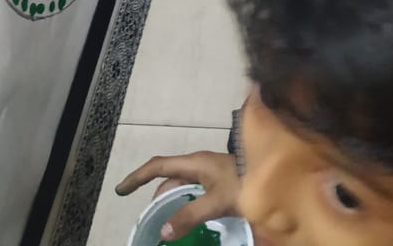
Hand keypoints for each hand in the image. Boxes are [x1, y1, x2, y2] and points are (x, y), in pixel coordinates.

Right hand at [115, 151, 239, 241]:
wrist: (271, 172)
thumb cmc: (243, 182)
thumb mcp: (216, 200)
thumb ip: (190, 215)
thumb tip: (162, 230)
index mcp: (194, 163)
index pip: (158, 165)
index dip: (138, 176)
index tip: (121, 189)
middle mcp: (198, 164)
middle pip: (168, 178)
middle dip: (155, 195)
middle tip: (147, 217)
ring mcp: (209, 172)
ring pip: (181, 186)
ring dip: (171, 201)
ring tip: (164, 222)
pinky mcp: (218, 181)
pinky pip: (193, 191)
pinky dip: (184, 204)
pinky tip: (186, 218)